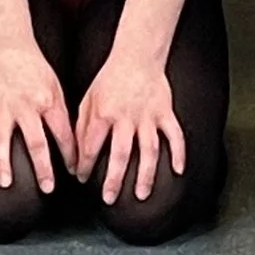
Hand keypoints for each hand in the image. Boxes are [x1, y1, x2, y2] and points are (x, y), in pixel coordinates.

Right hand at [0, 40, 76, 196]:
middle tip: (47, 188)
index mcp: (47, 101)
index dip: (70, 155)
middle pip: (35, 142)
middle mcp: (25, 106)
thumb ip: (60, 114)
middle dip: (43, 168)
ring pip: (2, 139)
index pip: (63, 134)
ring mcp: (2, 106)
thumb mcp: (56, 87)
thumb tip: (70, 142)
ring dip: (3, 163)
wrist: (9, 44)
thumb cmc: (35, 66)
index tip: (74, 172)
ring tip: (5, 183)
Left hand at [73, 49, 185, 206]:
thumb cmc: (110, 79)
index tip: (83, 179)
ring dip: (146, 174)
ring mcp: (148, 116)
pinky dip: (179, 153)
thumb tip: (76, 158)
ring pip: (149, 150)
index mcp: (104, 113)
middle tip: (110, 198)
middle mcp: (126, 117)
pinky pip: (175, 135)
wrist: (137, 55)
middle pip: (121, 154)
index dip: (85, 166)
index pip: (92, 146)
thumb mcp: (88, 100)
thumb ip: (81, 129)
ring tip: (142, 194)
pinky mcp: (165, 112)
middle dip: (114, 179)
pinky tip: (178, 170)